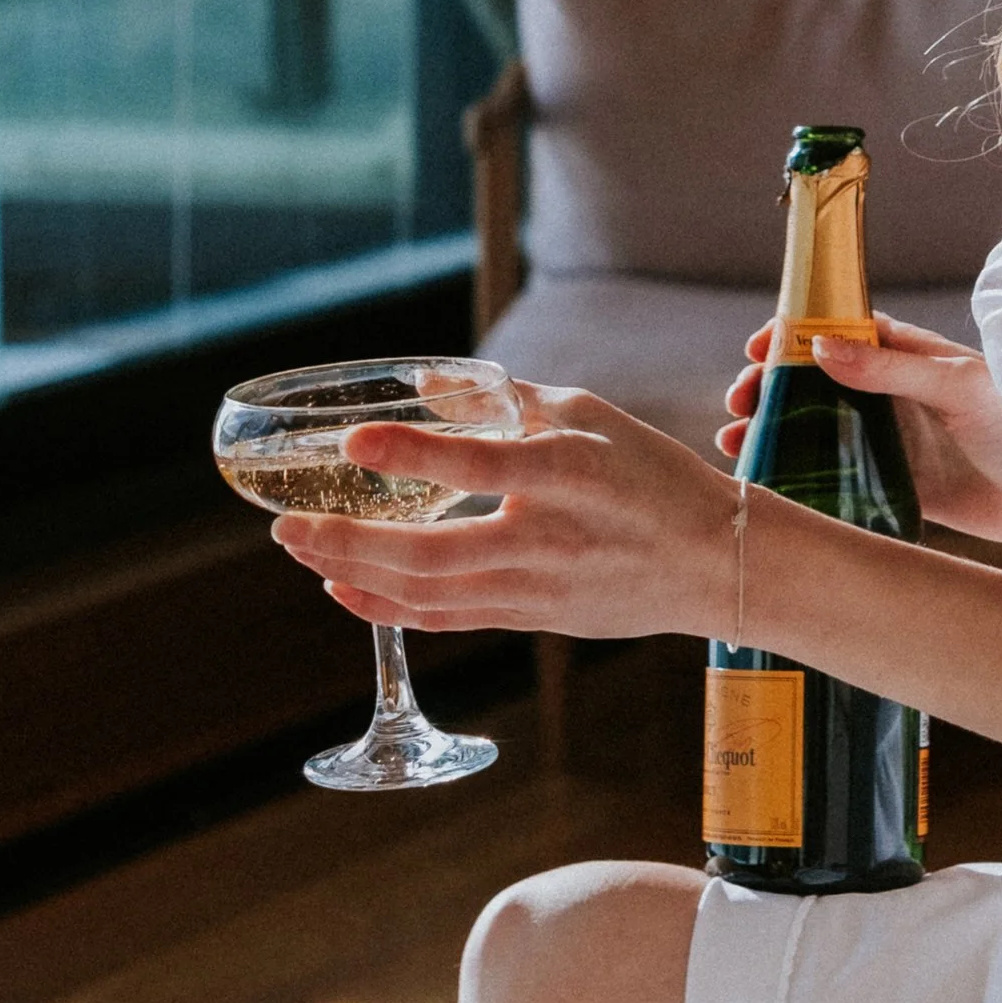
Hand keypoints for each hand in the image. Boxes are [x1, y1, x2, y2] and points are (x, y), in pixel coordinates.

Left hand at [269, 380, 733, 636]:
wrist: (715, 562)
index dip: (412, 450)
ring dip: (355, 574)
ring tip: (302, 549)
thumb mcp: (590, 414)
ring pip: (428, 593)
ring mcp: (539, 588)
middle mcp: (550, 536)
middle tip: (286, 526)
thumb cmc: (653, 476)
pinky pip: (447, 620)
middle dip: (348, 540)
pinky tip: (346, 590)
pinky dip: (389, 609)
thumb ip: (506, 400)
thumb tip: (427, 383)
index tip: (353, 439)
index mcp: (570, 472)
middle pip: (431, 552)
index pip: (480, 461)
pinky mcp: (534, 618)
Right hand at [720, 312, 1001, 546]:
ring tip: (736, 441)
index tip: (758, 347)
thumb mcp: (957, 385)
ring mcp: (891, 440)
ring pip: (817, 429)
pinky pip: (836, 477)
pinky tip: (769, 480)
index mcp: (910, 355)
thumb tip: (822, 346)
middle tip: (739, 400)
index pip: (840, 332)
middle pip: (816, 383)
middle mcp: (893, 394)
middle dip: (772, 387)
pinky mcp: (894, 485)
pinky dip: (799, 476)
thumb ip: (892, 369)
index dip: (795, 336)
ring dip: (774, 430)